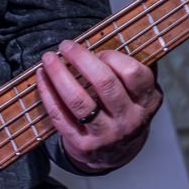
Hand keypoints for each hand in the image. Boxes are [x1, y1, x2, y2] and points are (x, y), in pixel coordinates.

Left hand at [36, 39, 161, 173]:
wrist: (115, 153)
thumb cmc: (123, 107)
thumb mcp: (136, 91)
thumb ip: (128, 66)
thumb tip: (107, 35)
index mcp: (147, 101)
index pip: (133, 73)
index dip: (112, 56)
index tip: (98, 50)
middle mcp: (130, 120)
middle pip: (105, 83)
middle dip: (81, 59)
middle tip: (65, 45)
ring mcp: (107, 135)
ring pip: (79, 100)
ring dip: (59, 75)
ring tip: (48, 59)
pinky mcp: (83, 145)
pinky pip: (60, 115)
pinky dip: (47, 94)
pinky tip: (41, 78)